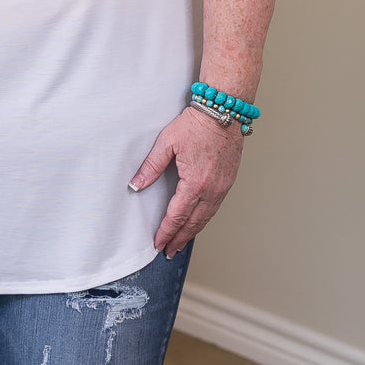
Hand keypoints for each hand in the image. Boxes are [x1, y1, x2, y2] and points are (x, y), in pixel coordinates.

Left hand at [129, 106, 243, 256]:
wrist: (224, 113)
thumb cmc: (197, 124)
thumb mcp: (167, 143)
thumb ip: (151, 167)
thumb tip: (136, 185)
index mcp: (195, 183)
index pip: (177, 216)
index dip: (166, 232)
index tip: (158, 244)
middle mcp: (211, 190)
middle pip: (193, 223)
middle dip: (179, 239)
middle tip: (169, 251)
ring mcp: (222, 187)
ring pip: (206, 218)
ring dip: (192, 232)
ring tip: (181, 242)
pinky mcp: (228, 182)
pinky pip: (215, 208)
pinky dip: (204, 219)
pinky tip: (197, 222)